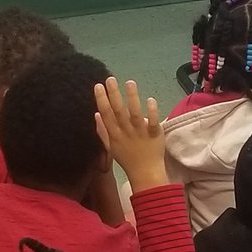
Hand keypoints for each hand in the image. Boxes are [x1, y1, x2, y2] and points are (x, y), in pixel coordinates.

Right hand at [94, 78, 166, 193]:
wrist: (145, 173)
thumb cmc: (127, 158)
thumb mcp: (110, 146)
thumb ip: (103, 130)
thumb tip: (96, 114)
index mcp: (115, 134)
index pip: (106, 115)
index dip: (101, 100)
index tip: (98, 85)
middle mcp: (126, 132)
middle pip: (119, 111)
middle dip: (114, 94)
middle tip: (110, 79)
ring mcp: (141, 133)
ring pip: (135, 114)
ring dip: (132, 98)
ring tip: (129, 83)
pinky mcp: (155, 135)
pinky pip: (154, 123)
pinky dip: (152, 112)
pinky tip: (150, 99)